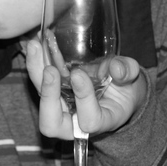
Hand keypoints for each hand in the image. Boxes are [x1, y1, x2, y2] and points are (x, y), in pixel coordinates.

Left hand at [25, 39, 145, 138]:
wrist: (114, 87)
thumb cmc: (124, 87)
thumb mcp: (132, 78)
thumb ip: (127, 71)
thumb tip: (116, 68)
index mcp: (100, 122)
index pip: (90, 121)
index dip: (84, 100)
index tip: (79, 75)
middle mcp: (74, 121)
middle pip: (51, 123)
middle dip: (48, 96)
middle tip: (50, 70)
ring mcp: (59, 107)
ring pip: (39, 98)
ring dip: (35, 73)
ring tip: (35, 47)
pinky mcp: (50, 91)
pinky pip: (37, 80)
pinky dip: (34, 61)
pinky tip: (35, 42)